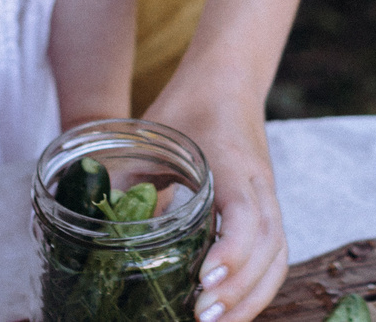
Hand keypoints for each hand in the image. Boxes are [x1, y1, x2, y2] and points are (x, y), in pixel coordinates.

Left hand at [145, 78, 281, 321]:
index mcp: (233, 162)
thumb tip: (99, 226)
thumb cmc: (190, 104)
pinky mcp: (266, 210)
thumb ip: (129, 178)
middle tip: (202, 320)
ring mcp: (267, 198)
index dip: (231, 252)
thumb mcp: (153, 134)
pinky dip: (257, 286)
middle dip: (241, 292)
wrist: (230, 78)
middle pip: (270, 248)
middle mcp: (259, 185)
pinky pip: (274, 254)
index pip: (247, 215)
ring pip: (277, 257)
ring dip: (252, 297)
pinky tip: (230, 307)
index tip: (206, 281)